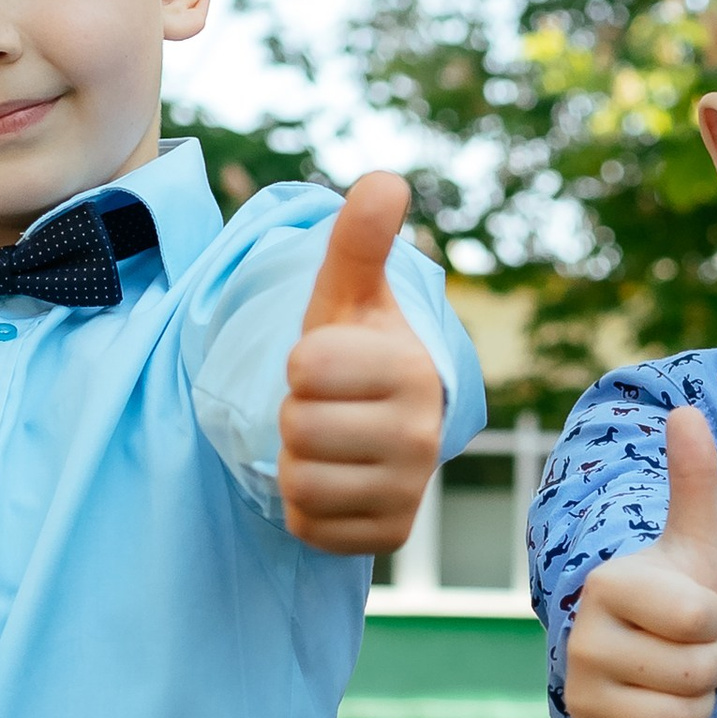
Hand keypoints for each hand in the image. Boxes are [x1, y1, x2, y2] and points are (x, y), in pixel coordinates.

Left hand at [279, 172, 447, 553]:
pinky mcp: (390, 536)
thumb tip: (385, 181)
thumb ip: (359, 239)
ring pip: (299, 482)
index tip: (326, 363)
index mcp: (411, 370)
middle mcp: (422, 436)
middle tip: (324, 407)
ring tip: (329, 444)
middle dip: (293, 416)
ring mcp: (410, 491)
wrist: (384, 422)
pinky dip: (306, 509)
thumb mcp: (348, 293)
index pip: (305, 368)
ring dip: (296, 463)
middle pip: (297, 429)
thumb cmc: (356, 349)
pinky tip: (334, 482)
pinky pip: (308, 527)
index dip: (299, 362)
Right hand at [565, 408, 716, 717]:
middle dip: (712, 665)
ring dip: (699, 703)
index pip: (699, 619)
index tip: (694, 610)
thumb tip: (688, 413)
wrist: (651, 650)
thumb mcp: (697, 538)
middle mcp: (582, 640)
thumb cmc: (680, 590)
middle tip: (690, 648)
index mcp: (608, 584)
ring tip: (679, 678)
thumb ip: (695, 480)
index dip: (715, 619)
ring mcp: (581, 694)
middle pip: (696, 674)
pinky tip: (665, 712)